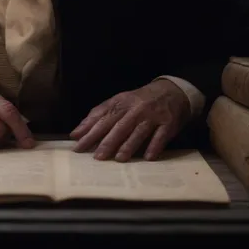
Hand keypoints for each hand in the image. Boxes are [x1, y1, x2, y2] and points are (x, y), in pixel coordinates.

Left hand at [69, 79, 189, 161]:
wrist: (172, 91)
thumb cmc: (139, 101)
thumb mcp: (119, 101)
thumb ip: (99, 115)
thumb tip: (76, 133)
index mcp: (120, 102)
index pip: (102, 117)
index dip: (89, 130)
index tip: (77, 143)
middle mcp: (135, 108)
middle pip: (119, 126)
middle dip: (107, 141)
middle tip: (97, 156)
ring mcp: (152, 115)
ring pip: (138, 131)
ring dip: (128, 145)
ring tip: (118, 158)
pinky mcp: (168, 123)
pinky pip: (160, 136)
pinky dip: (154, 146)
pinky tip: (147, 157)